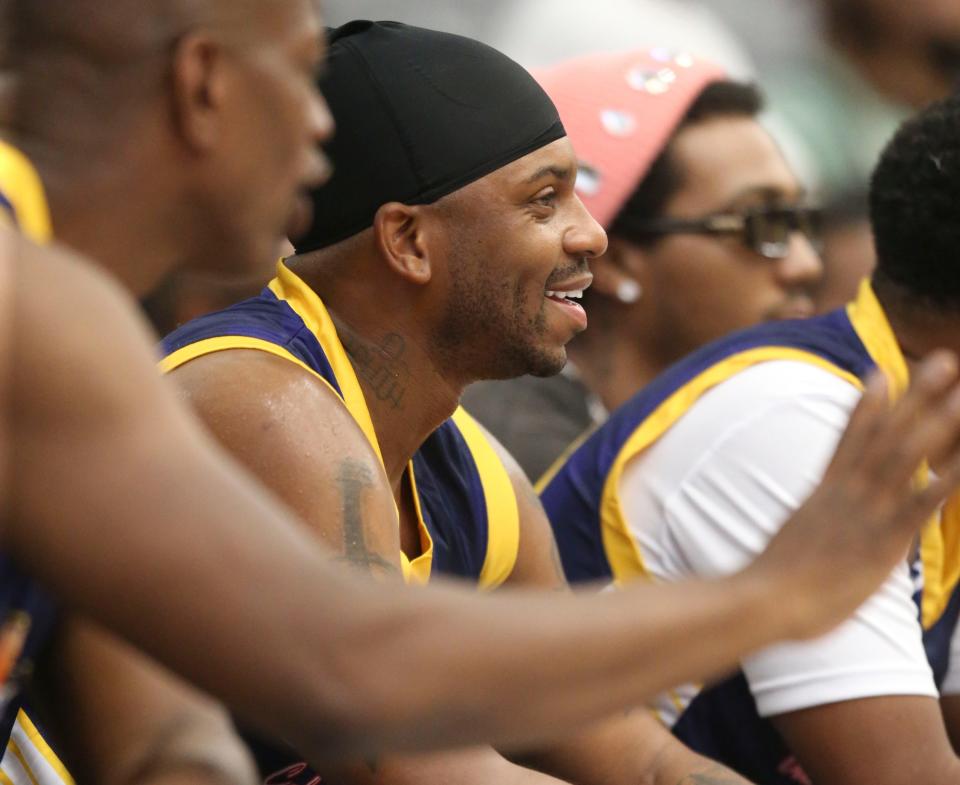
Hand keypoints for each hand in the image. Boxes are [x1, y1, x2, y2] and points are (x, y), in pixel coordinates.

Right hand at [751, 350, 959, 638]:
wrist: (762, 599)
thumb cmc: (771, 582)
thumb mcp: (793, 540)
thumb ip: (811, 525)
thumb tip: (810, 524)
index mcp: (825, 491)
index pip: (849, 436)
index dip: (868, 402)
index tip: (882, 370)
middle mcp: (847, 492)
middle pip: (886, 433)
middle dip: (915, 396)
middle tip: (942, 360)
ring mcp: (865, 512)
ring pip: (905, 457)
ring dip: (937, 423)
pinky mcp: (882, 541)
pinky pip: (921, 505)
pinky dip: (946, 480)